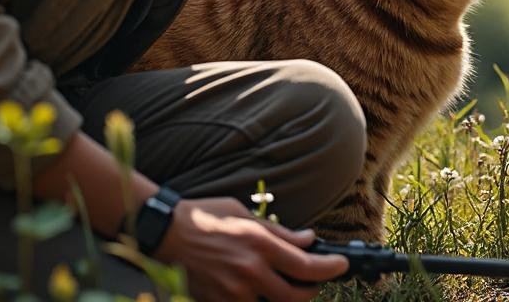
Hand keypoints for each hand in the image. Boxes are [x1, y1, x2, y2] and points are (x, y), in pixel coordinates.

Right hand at [155, 196, 349, 300]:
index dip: (331, 268)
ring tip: (284, 285)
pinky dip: (259, 301)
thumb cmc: (207, 217)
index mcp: (259, 245)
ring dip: (284, 298)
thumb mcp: (246, 216)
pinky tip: (258, 289)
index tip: (341, 265)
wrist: (166, 233)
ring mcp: (233, 292)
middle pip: (296, 297)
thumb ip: (280, 232)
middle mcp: (250, 271)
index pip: (307, 267)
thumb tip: (309, 240)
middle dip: (312, 291)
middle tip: (313, 281)